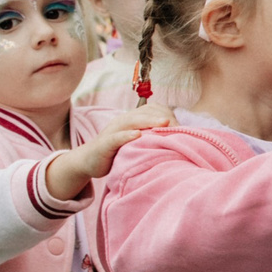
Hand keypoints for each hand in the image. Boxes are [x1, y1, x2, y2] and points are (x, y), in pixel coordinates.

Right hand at [46, 102, 173, 200]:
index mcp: (133, 119)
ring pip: (132, 122)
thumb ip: (152, 137)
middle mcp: (123, 121)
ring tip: (164, 123)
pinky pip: (116, 137)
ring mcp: (113, 131)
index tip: (183, 126)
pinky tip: (137, 135)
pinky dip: (126, 135)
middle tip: (178, 124)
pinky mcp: (105, 143)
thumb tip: (178, 139)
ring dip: (148, 121)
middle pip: (145, 114)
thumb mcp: (137, 142)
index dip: (167, 115)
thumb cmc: (117, 152)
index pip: (153, 111)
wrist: (88, 161)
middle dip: (162, 117)